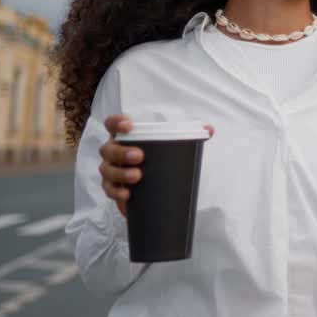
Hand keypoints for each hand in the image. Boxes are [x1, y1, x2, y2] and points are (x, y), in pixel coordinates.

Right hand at [98, 116, 214, 216]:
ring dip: (120, 172)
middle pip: (108, 148)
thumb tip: (210, 129)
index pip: (112, 124)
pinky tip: (127, 194)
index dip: (116, 122)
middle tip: (140, 156)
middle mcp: (114, 152)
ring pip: (106, 169)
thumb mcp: (173, 147)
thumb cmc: (160, 159)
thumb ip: (190, 136)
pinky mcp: (113, 188)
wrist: (156, 187)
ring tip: (138, 176)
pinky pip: (109, 189)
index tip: (129, 126)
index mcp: (126, 137)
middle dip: (121, 152)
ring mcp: (111, 170)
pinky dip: (116, 191)